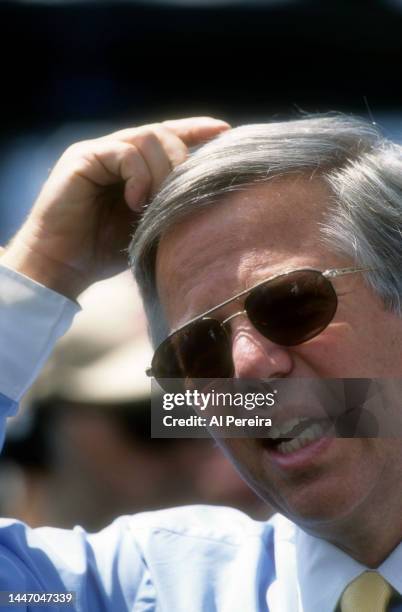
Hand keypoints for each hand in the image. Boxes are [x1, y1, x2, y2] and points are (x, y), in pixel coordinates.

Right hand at [0, 117, 229, 297]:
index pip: (169, 136)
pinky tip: (136, 202)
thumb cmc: (104, 250)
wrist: (62, 265)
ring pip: (147, 137)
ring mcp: (99, 152)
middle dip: (182, 160)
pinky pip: (124, 153)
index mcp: (133, 165)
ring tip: (155, 203)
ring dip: (162, 170)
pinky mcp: (83, 159)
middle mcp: (116, 151)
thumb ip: (167, 203)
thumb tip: (205, 193)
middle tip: (185, 191)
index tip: (225, 133)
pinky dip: (138, 177)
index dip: (197, 131)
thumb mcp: (147, 224)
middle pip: (163, 134)